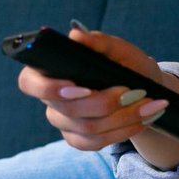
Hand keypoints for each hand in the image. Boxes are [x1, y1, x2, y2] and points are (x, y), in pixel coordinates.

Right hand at [16, 27, 175, 150]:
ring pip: (87, 129)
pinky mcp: (77, 139)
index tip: (81, 87)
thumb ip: (98, 42)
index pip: (29, 83)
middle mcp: (51, 99)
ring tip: (149, 105)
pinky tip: (143, 119)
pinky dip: (124, 130)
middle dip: (105, 103)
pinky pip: (96, 143)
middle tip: (133, 92)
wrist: (141, 88)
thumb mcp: (118, 49)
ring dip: (123, 118)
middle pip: (68, 110)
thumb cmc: (124, 63)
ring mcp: (63, 121)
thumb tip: (75, 36)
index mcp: (50, 71)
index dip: (48, 89)